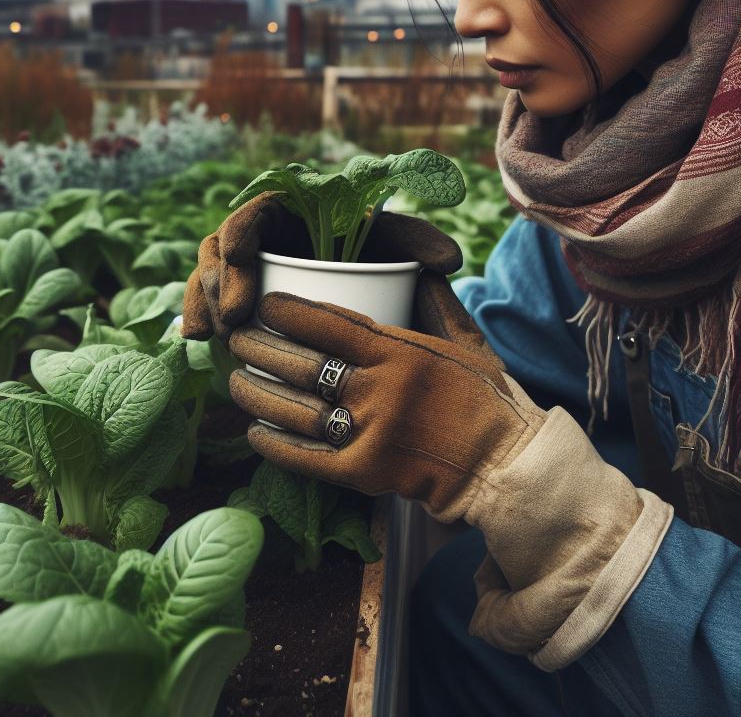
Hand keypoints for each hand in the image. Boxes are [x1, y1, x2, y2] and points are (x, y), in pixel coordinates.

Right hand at [180, 191, 465, 344]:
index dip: (241, 230)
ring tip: (215, 335)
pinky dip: (199, 317)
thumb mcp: (401, 245)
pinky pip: (209, 303)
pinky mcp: (237, 301)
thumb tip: (450, 260)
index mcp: (291, 211)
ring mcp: (244, 271)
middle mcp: (262, 238)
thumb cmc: (382, 258)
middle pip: (222, 247)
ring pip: (209, 275)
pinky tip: (198, 341)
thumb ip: (422, 242)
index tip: (242, 257)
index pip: (255, 211)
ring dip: (205, 301)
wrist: (373, 290)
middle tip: (237, 315)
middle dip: (221, 279)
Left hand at [226, 289, 545, 524]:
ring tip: (236, 383)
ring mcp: (371, 434)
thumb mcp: (465, 341)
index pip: (329, 323)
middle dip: (259, 349)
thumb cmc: (486, 398)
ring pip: (295, 409)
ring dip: (256, 395)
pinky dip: (276, 444)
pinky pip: (307, 458)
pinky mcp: (366, 474)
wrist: (504, 467)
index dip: (288, 312)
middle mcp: (380, 390)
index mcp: (400, 351)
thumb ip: (435, 302)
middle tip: (238, 340)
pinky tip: (256, 432)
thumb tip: (416, 265)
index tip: (265, 305)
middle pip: (302, 364)